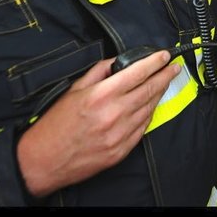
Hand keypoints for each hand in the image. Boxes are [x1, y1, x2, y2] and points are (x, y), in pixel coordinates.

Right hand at [16, 50, 179, 197]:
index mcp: (101, 95)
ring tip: (164, 83)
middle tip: (173, 68)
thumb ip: (99, 72)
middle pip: (149, 90)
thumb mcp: (74, 89)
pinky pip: (143, 127)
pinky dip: (149, 113)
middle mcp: (114, 114)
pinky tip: (151, 105)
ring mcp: (120, 134)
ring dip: (159, 94)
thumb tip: (118, 62)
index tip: (164, 56)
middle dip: (164, 76)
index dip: (154, 62)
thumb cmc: (55, 124)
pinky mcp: (122, 151)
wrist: (43, 160)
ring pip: (149, 108)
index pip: (137, 73)